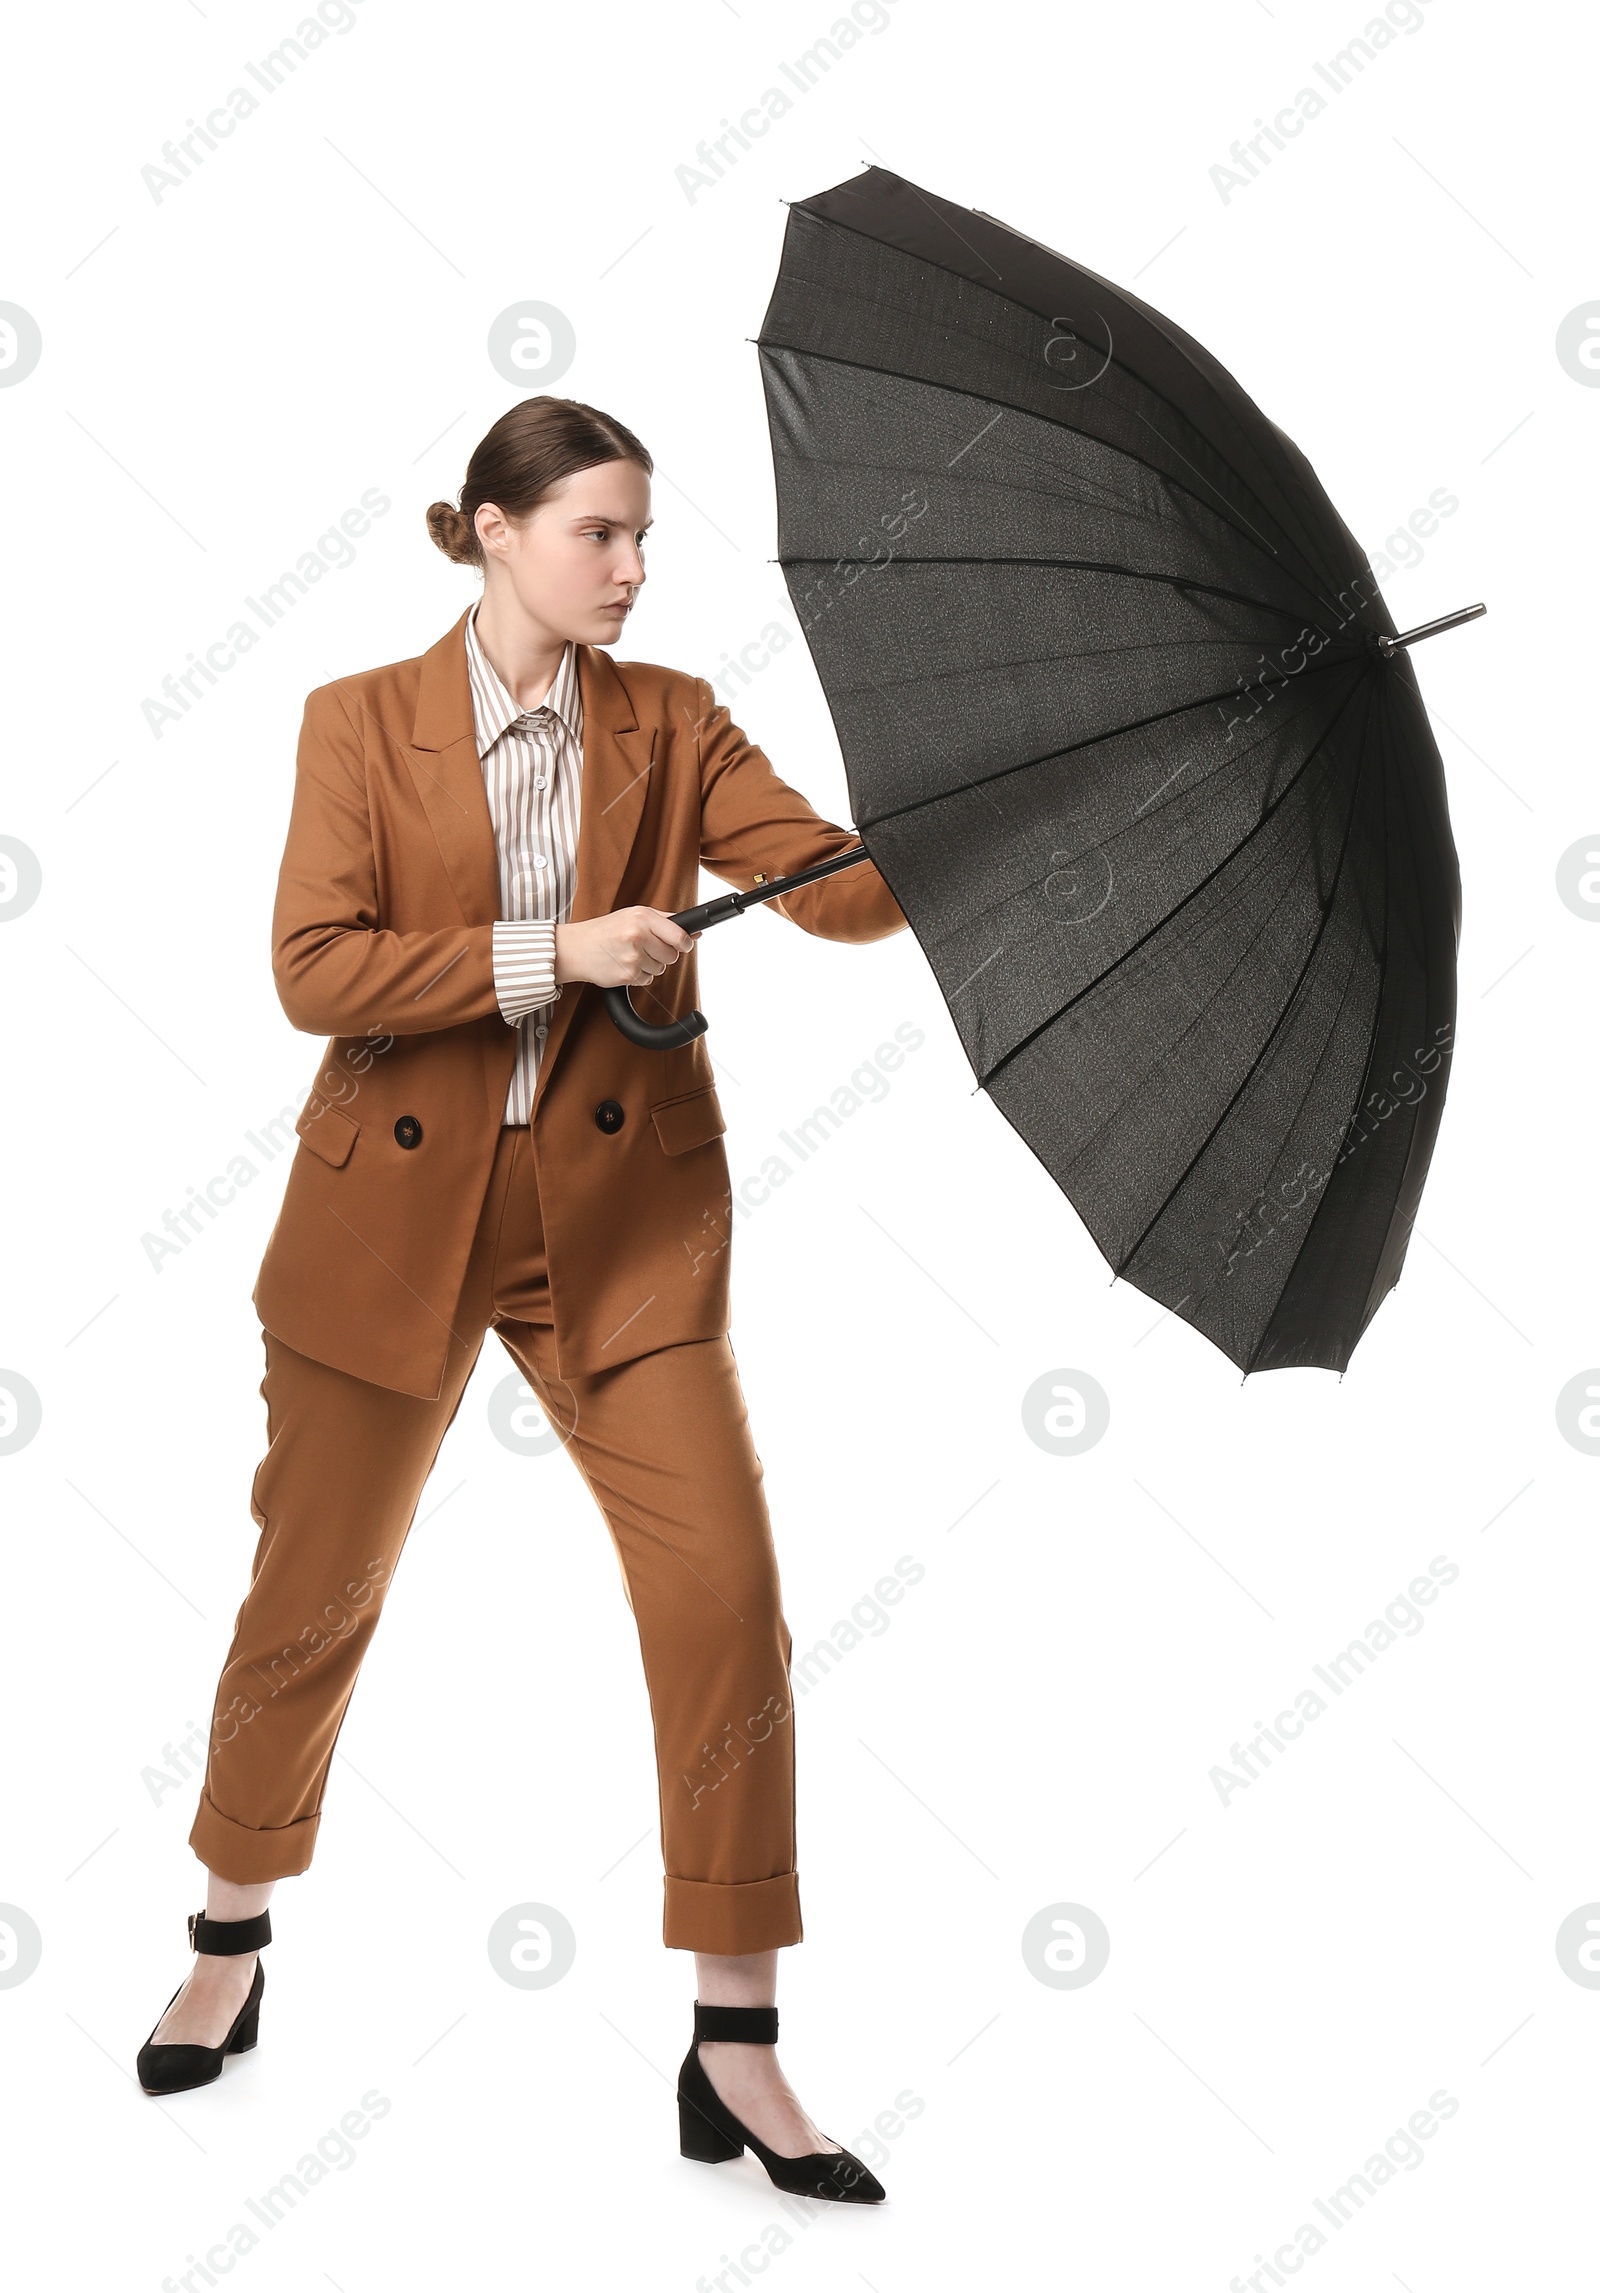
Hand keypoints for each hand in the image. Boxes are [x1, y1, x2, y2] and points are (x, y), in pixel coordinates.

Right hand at [553, 907, 698, 989]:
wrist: (576, 948)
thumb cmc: (606, 930)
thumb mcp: (634, 915)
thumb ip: (665, 921)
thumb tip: (695, 933)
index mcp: (642, 917)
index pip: (678, 936)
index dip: (685, 944)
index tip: (684, 945)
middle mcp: (637, 936)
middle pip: (672, 956)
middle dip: (663, 954)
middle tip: (646, 948)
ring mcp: (632, 957)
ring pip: (660, 969)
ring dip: (650, 965)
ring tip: (631, 954)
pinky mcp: (627, 975)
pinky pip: (647, 979)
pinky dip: (639, 975)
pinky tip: (624, 964)